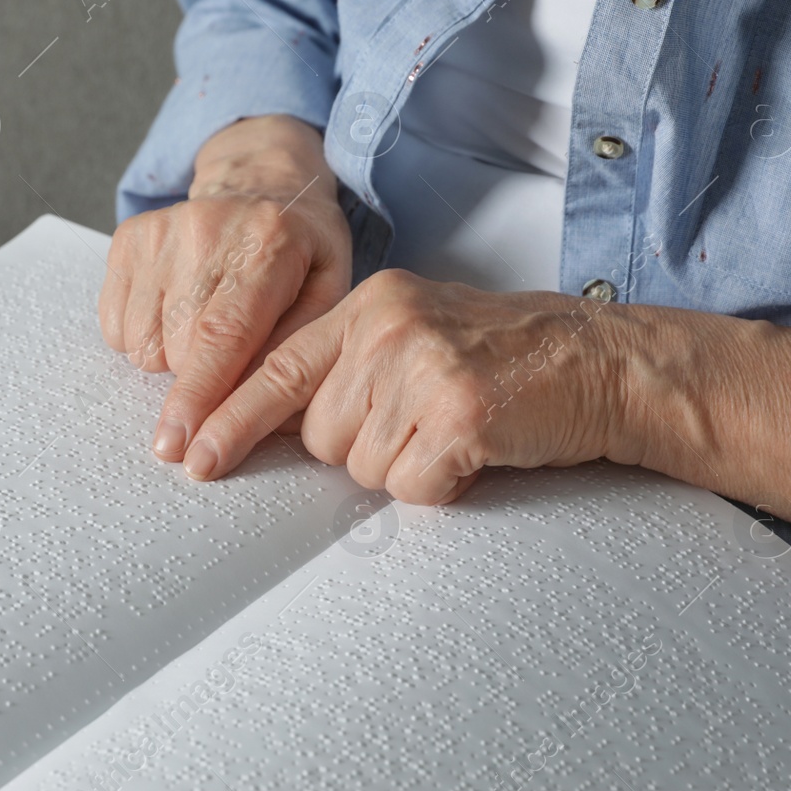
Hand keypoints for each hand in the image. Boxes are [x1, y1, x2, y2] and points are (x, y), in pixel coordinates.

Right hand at [99, 115, 351, 461]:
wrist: (261, 182)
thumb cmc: (300, 251)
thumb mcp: (329, 293)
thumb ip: (297, 351)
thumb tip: (260, 412)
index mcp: (268, 245)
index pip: (222, 335)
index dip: (198, 398)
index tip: (179, 448)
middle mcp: (206, 231)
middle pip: (178, 350)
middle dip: (199, 381)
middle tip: (229, 358)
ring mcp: (160, 231)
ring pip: (141, 344)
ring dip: (169, 358)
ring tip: (203, 326)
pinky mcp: (128, 238)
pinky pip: (114, 326)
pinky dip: (141, 336)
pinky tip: (175, 310)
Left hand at [180, 269, 632, 503]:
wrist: (601, 363)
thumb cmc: (506, 359)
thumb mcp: (416, 333)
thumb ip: (348, 364)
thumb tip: (276, 423)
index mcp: (368, 303)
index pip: (275, 369)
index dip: (229, 419)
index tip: (188, 457)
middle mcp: (386, 327)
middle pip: (320, 437)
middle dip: (366, 448)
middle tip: (427, 422)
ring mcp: (421, 366)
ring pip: (363, 469)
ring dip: (408, 468)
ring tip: (456, 432)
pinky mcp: (457, 413)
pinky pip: (411, 487)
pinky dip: (442, 486)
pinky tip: (476, 451)